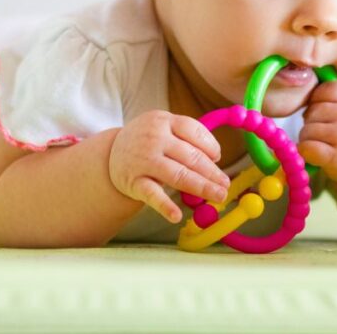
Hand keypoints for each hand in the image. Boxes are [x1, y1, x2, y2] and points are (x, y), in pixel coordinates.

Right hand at [109, 111, 230, 222]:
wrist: (111, 154)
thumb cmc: (146, 141)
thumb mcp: (162, 128)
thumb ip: (186, 138)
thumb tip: (215, 159)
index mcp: (164, 120)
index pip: (193, 130)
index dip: (209, 145)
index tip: (218, 158)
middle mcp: (154, 138)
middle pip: (190, 156)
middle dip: (212, 172)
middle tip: (225, 185)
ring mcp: (143, 160)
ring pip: (178, 175)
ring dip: (202, 187)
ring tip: (218, 196)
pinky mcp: (133, 181)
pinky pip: (152, 194)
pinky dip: (165, 205)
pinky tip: (176, 215)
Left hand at [298, 81, 336, 184]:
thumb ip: (336, 94)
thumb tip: (304, 94)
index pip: (323, 90)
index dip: (318, 101)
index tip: (326, 112)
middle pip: (312, 111)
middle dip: (313, 121)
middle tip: (325, 130)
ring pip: (307, 130)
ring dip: (309, 138)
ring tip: (324, 142)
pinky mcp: (336, 157)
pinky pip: (307, 147)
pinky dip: (306, 150)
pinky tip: (316, 152)